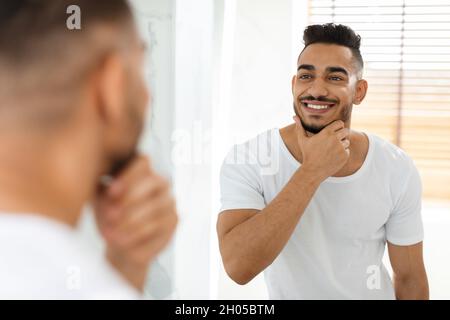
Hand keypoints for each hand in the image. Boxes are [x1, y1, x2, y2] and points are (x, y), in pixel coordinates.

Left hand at [94, 155, 177, 290]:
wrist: (120, 244)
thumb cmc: (109, 217)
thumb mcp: (101, 201)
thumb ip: (102, 189)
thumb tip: (101, 182)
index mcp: (143, 171)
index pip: (143, 162)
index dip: (128, 176)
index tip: (111, 192)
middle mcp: (161, 183)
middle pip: (152, 182)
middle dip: (130, 200)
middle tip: (111, 216)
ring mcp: (170, 201)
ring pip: (154, 208)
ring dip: (129, 222)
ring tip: (110, 234)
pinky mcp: (174, 220)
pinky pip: (157, 226)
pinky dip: (136, 235)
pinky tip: (121, 241)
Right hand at [293, 116, 349, 181]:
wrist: (313, 171)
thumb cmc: (307, 154)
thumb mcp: (302, 140)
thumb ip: (300, 127)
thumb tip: (294, 116)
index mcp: (326, 133)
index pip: (340, 123)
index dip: (338, 126)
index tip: (334, 131)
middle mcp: (335, 139)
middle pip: (346, 131)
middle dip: (341, 134)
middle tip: (334, 141)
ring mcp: (341, 148)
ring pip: (347, 141)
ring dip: (342, 144)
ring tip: (332, 150)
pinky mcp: (345, 156)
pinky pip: (347, 151)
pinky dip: (342, 153)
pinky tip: (333, 157)